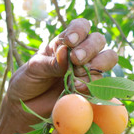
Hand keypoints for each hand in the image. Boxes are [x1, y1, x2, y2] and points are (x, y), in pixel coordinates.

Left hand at [1, 18, 117, 130]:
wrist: (25, 106)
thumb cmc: (27, 81)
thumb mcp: (34, 69)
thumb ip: (50, 62)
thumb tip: (65, 52)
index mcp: (64, 43)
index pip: (81, 27)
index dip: (79, 30)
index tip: (69, 41)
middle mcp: (79, 53)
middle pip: (98, 40)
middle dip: (89, 48)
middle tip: (76, 59)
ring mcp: (86, 70)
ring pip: (108, 58)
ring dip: (98, 63)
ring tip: (78, 74)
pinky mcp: (89, 88)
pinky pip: (101, 83)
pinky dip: (92, 84)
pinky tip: (76, 88)